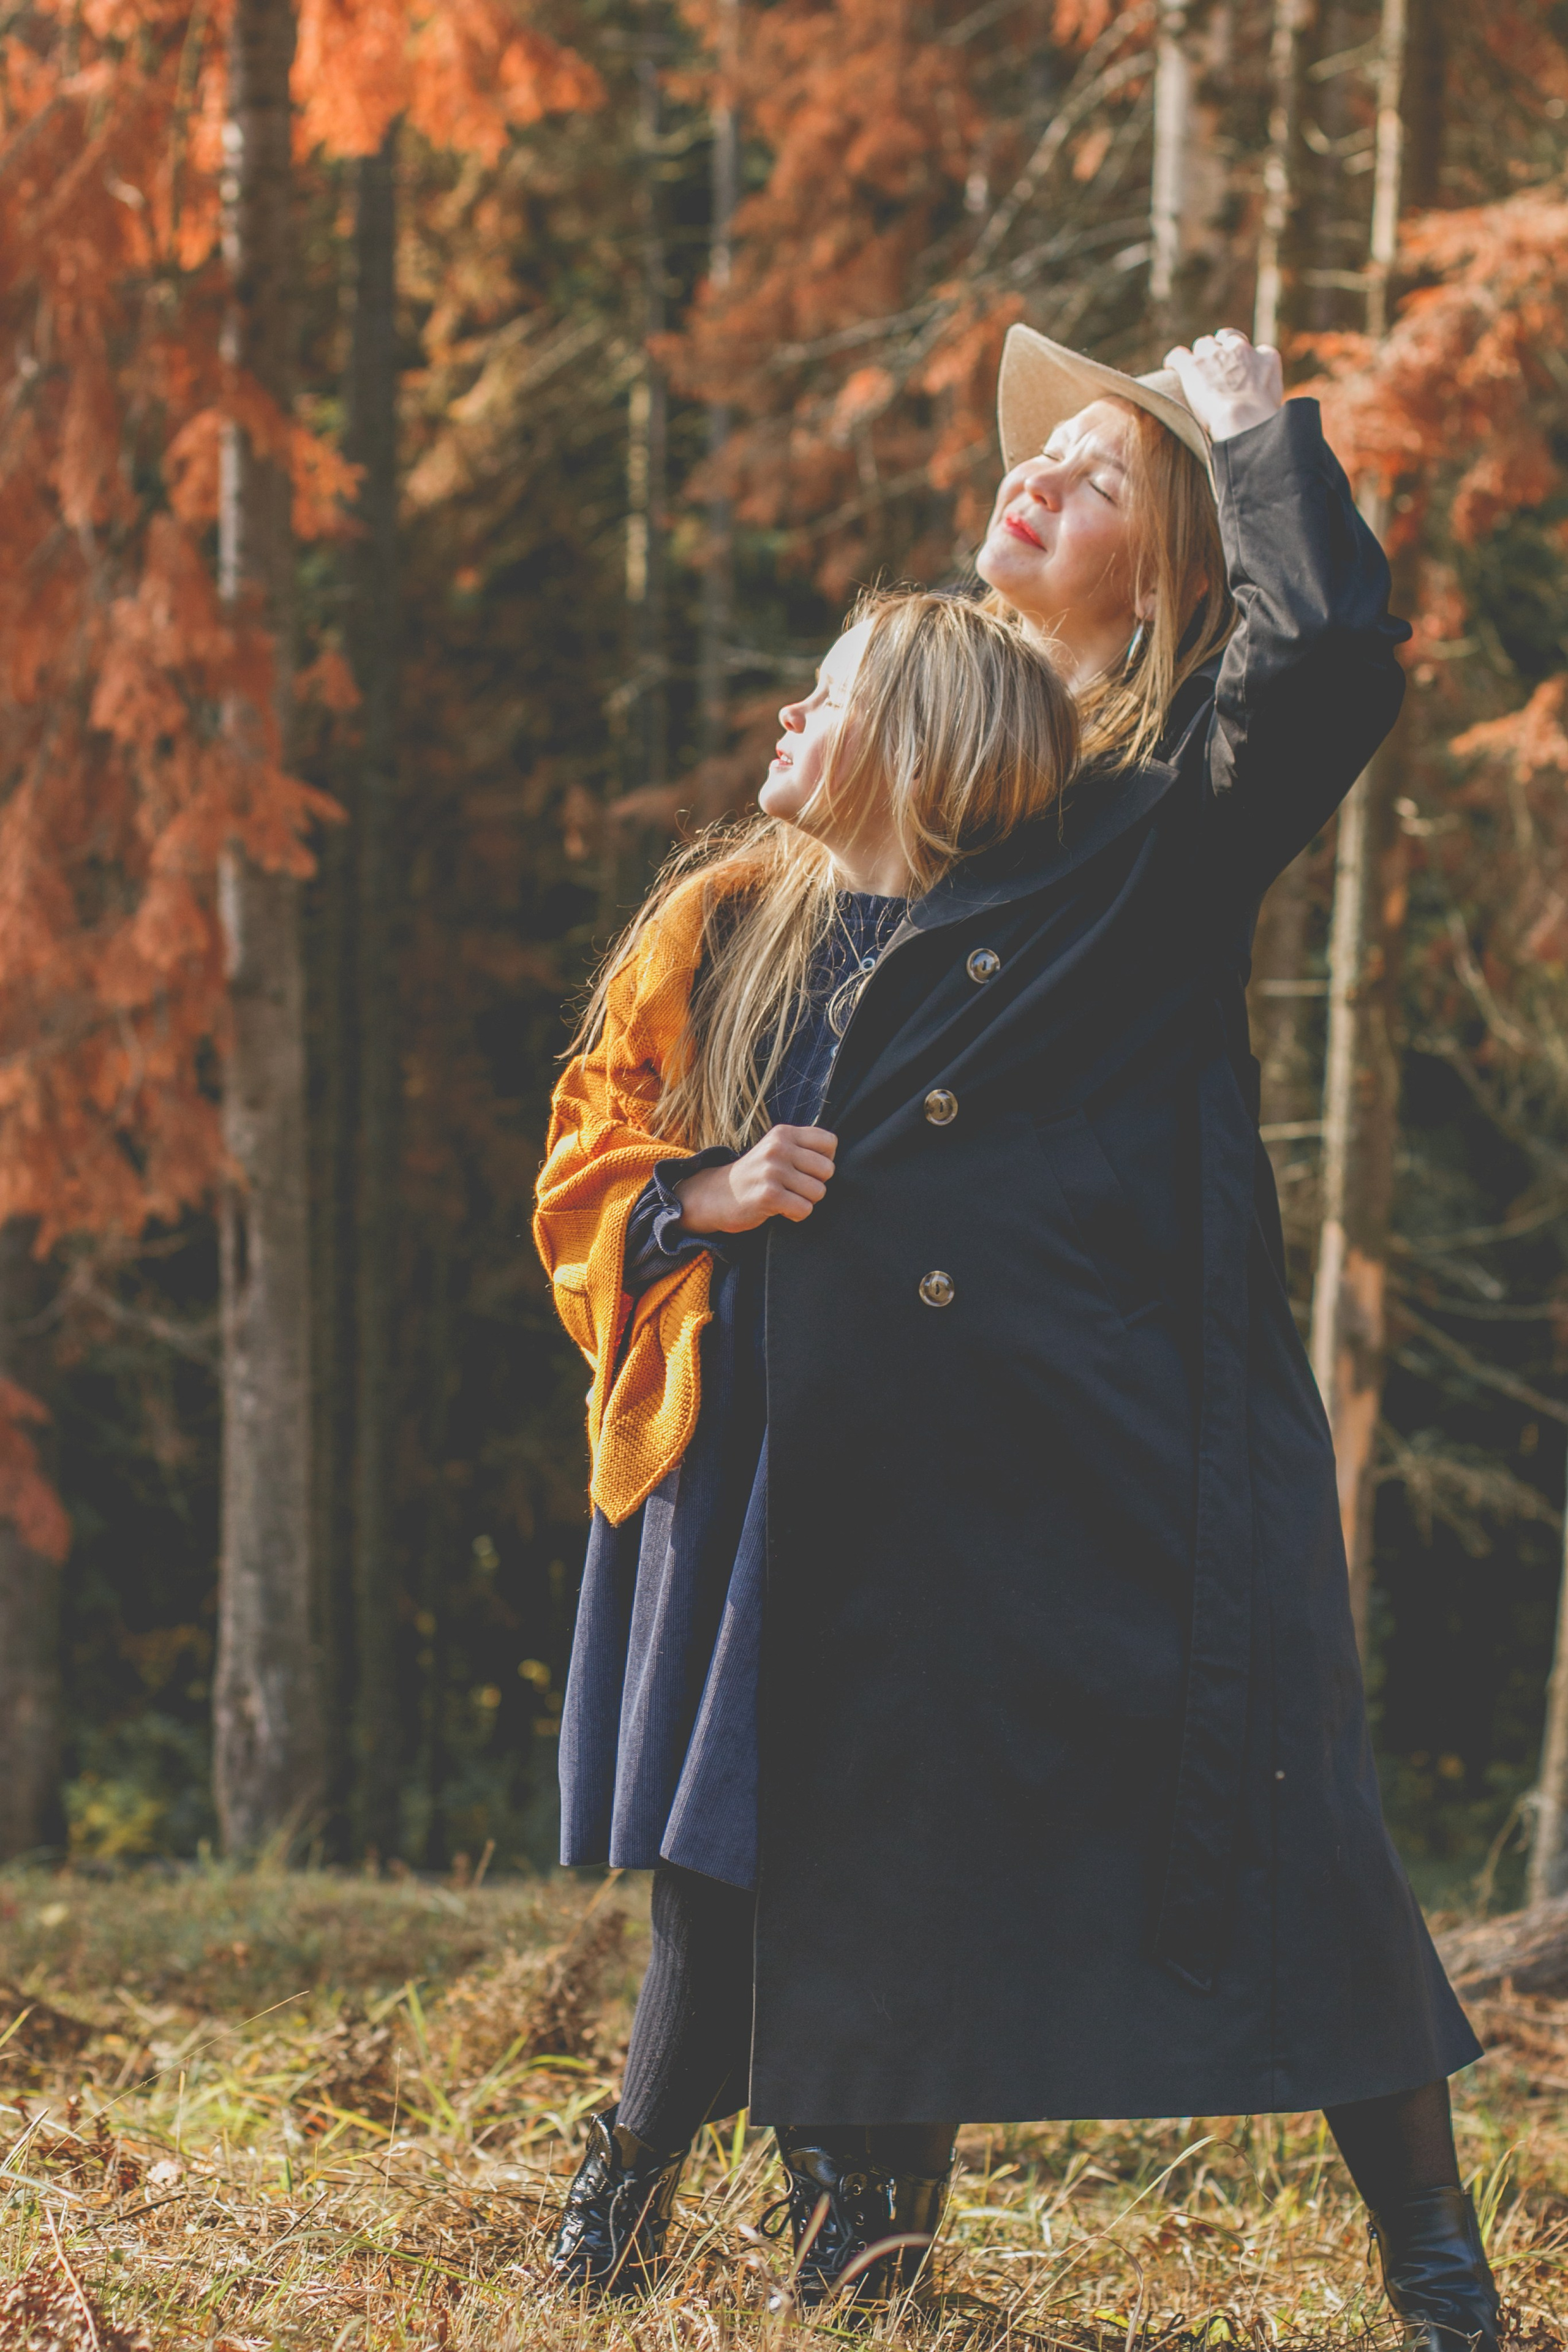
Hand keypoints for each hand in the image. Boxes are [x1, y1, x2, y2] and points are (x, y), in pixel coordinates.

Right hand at [676, 1125, 837, 1233]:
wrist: (716, 1194)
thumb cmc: (756, 1175)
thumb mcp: (776, 1149)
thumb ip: (804, 1147)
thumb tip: (836, 1159)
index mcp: (784, 1133)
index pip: (830, 1142)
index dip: (824, 1161)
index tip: (805, 1169)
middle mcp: (778, 1148)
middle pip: (827, 1170)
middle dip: (815, 1184)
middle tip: (794, 1187)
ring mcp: (772, 1171)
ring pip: (818, 1192)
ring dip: (805, 1201)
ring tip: (785, 1197)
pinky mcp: (768, 1195)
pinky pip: (804, 1209)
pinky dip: (796, 1215)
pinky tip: (780, 1210)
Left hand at [1163, 328, 1282, 443]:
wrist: (1244, 418)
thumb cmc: (1261, 416)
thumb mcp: (1275, 393)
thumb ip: (1267, 380)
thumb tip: (1259, 384)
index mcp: (1263, 355)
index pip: (1247, 345)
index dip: (1235, 352)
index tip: (1231, 364)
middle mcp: (1238, 349)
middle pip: (1222, 341)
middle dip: (1216, 352)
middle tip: (1211, 371)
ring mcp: (1214, 355)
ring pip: (1202, 345)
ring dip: (1199, 357)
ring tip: (1193, 372)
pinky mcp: (1192, 366)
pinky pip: (1178, 355)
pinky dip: (1174, 360)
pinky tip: (1171, 367)